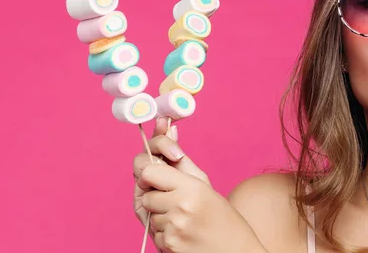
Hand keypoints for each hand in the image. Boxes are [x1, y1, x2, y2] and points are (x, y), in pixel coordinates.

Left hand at [133, 118, 266, 252]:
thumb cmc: (222, 218)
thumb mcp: (204, 185)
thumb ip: (180, 159)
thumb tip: (167, 127)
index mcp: (192, 188)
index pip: (149, 171)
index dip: (149, 174)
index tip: (156, 179)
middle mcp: (181, 207)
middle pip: (146, 194)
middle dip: (156, 198)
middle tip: (175, 203)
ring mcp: (174, 229)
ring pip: (149, 214)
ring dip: (160, 217)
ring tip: (184, 221)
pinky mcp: (169, 246)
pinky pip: (153, 233)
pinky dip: (164, 234)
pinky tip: (183, 235)